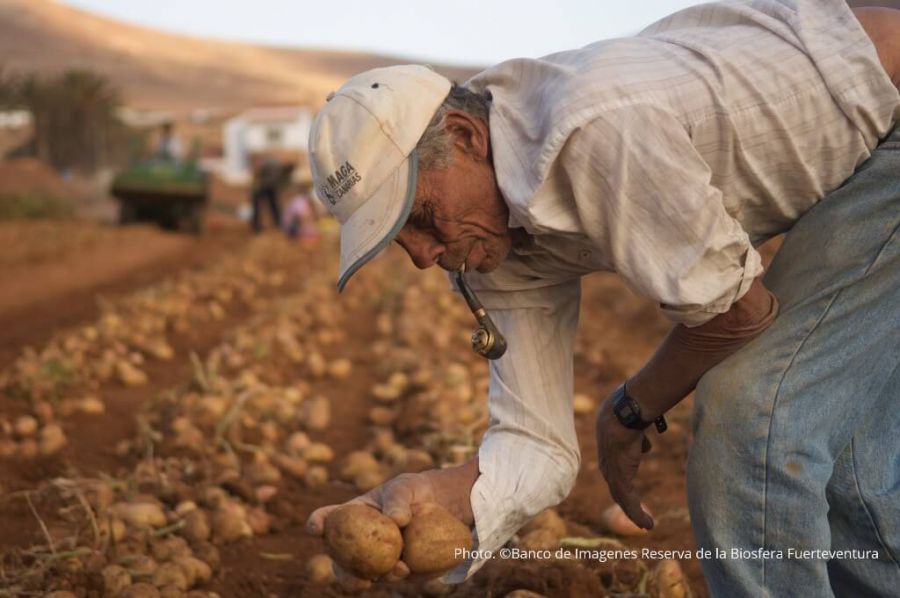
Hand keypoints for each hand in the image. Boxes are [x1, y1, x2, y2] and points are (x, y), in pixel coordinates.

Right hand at [306, 459, 478, 589]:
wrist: (438, 507)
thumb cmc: (413, 491)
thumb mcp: (405, 487)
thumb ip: (398, 500)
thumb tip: (397, 520)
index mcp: (349, 516)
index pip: (326, 520)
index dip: (317, 524)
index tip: (316, 527)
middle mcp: (355, 542)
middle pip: (338, 562)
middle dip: (342, 573)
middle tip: (355, 575)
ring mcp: (373, 559)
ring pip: (363, 577)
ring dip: (375, 577)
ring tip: (398, 568)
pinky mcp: (393, 570)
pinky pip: (391, 578)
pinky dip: (397, 576)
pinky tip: (408, 569)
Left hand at [595, 398, 653, 529]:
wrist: (623, 413)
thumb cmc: (629, 413)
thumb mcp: (632, 428)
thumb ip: (637, 439)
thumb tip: (644, 446)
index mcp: (609, 451)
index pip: (615, 471)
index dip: (623, 482)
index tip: (632, 492)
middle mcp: (607, 464)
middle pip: (618, 487)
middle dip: (627, 501)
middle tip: (638, 514)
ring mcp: (612, 473)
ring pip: (623, 499)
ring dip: (635, 513)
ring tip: (646, 525)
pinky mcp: (620, 480)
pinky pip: (629, 504)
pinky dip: (638, 516)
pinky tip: (648, 525)